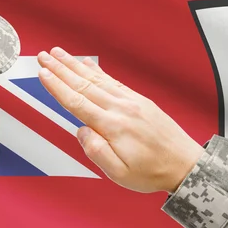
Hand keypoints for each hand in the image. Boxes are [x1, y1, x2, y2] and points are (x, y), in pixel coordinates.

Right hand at [37, 48, 203, 193]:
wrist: (184, 164)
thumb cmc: (152, 172)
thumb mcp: (119, 173)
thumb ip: (96, 151)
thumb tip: (81, 131)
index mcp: (113, 127)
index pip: (77, 102)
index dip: (57, 87)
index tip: (43, 74)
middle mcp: (121, 108)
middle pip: (84, 85)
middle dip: (61, 69)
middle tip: (44, 56)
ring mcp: (132, 102)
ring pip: (97, 79)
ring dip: (76, 65)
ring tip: (60, 54)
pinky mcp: (140, 101)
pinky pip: (114, 81)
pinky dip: (98, 71)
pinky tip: (89, 64)